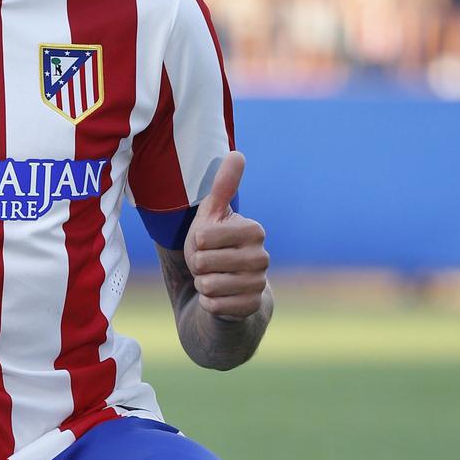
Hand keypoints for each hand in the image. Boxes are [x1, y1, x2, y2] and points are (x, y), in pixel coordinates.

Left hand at [184, 151, 269, 320]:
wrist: (227, 283)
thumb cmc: (215, 244)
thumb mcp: (213, 214)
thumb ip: (223, 186)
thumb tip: (237, 154)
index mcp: (254, 231)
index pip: (204, 238)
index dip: (197, 243)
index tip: (207, 243)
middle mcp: (262, 257)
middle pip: (204, 263)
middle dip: (198, 265)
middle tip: (209, 263)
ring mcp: (259, 283)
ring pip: (208, 285)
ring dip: (202, 283)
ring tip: (213, 277)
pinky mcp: (251, 306)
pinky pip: (214, 305)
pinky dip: (207, 302)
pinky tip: (217, 295)